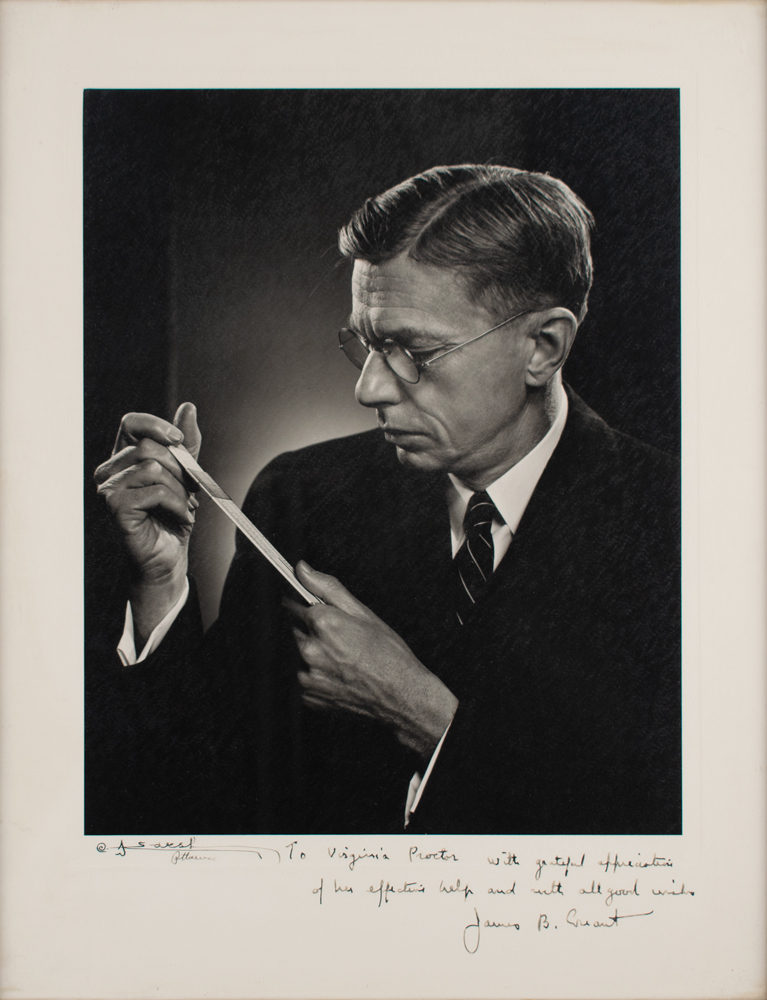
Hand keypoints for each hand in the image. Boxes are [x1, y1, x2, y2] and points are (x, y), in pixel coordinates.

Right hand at [94, 403, 200, 639]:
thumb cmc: (172, 517)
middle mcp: (109, 471)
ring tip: (184, 506)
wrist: (167, 559)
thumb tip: (188, 407)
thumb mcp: (186, 475)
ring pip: (154, 468)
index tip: (180, 441)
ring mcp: (108, 490)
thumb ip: (186, 445)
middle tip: (190, 490)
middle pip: (149, 447)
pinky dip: (176, 503)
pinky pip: (155, 491)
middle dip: (180, 468)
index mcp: (122, 458)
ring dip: (180, 489)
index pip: (130, 423)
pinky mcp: (115, 508)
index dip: (156, 425)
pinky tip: (179, 516)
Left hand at [285, 562, 457, 758]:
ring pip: (300, 654)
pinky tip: (340, 675)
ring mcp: (307, 675)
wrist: (401, 696)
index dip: (310, 607)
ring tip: (344, 660)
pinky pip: (305, 676)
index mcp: (323, 624)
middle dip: (314, 632)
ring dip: (315, 654)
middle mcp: (310, 649)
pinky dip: (318, 675)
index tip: (319, 613)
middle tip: (343, 641)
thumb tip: (301, 568)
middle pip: (298, 630)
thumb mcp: (362, 613)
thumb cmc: (388, 654)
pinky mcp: (308, 695)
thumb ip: (327, 588)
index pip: (295, 604)